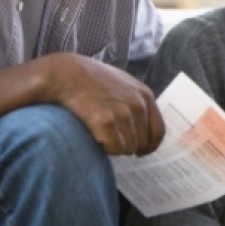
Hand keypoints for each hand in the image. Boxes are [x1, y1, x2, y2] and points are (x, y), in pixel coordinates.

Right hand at [41, 53, 164, 155]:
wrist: (66, 73)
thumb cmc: (92, 79)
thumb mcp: (123, 84)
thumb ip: (136, 101)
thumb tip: (142, 125)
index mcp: (145, 96)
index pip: (158, 131)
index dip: (149, 146)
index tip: (140, 152)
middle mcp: (138, 105)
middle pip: (142, 143)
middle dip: (128, 146)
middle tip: (112, 140)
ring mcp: (123, 113)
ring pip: (127, 148)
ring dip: (115, 147)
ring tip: (102, 136)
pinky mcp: (106, 121)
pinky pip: (114, 148)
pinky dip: (105, 148)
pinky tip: (96, 138)